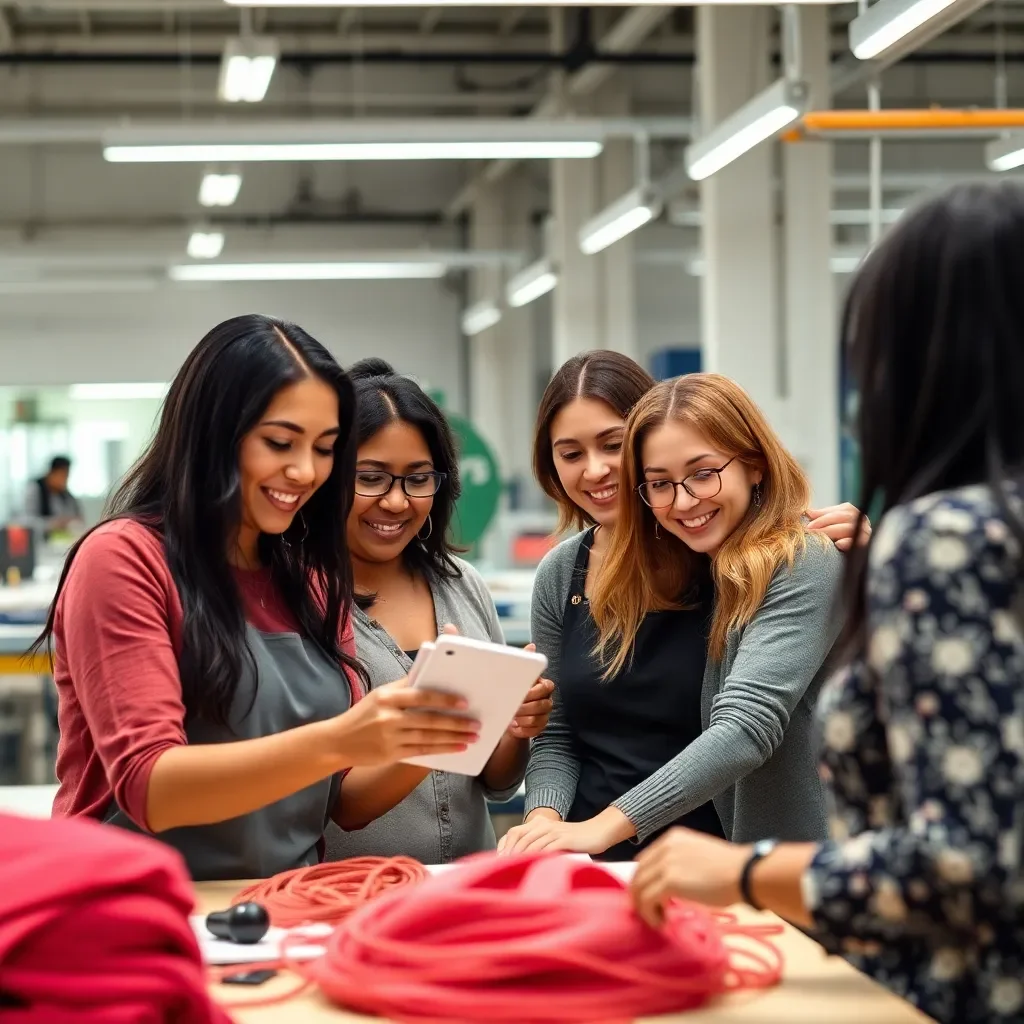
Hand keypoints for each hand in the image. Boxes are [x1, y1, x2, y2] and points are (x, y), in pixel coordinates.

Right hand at [332, 678, 479, 766]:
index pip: (421, 696)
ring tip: (472, 737)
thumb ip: (405, 687)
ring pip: (428, 737)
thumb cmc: (364, 714)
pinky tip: (456, 748)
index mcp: (387, 696)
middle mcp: (388, 716)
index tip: (464, 702)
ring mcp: (389, 737)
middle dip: (455, 722)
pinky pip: (421, 751)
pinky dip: (441, 750)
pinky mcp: (390, 754)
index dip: (444, 699)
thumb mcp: (380, 695)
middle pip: (429, 719)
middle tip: (476, 723)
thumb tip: (433, 679)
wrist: (337, 741)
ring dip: (453, 738)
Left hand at [497, 809, 627, 855]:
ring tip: (511, 869)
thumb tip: (521, 862)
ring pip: (531, 843)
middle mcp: (544, 825)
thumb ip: (539, 847)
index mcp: (539, 824)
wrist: (598, 832)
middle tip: (499, 868)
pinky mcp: (564, 839)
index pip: (514, 832)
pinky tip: (532, 867)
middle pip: (519, 837)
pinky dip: (537, 857)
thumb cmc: (575, 841)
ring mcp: (554, 831)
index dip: (504, 846)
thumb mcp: (554, 841)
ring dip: (519, 856)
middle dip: (508, 853)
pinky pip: (547, 848)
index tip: (496, 861)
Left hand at [508, 644, 553, 739]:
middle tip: (512, 708)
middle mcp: (547, 700)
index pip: (546, 687)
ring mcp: (545, 714)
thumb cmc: (513, 689)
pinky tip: (514, 726)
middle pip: (543, 705)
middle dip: (526, 707)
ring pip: (538, 718)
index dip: (533, 692)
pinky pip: (535, 731)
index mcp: (543, 685)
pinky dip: (522, 729)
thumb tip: (531, 646)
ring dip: (523, 719)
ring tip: (511, 717)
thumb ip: (524, 660)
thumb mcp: (515, 674)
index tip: (519, 694)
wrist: (508, 711)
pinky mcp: (540, 727)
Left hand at [630, 828, 751, 926]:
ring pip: (639, 889)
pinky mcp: (669, 881)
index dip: (644, 881)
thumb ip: (679, 863)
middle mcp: (664, 846)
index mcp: (672, 838)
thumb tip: (667, 884)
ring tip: (658, 920)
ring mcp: (665, 863)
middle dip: (640, 896)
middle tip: (650, 912)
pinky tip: (662, 922)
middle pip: (638, 874)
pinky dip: (651, 914)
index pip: (644, 861)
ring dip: (644, 908)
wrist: (743, 873)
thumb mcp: (698, 855)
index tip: (650, 898)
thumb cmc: (730, 868)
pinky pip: (647, 900)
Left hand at [806, 502, 871, 551]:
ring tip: (819, 537)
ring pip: (848, 528)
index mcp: (849, 510)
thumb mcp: (830, 522)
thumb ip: (820, 516)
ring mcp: (864, 529)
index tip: (808, 525)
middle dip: (823, 524)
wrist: (855, 549)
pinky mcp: (866, 542)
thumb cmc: (839, 532)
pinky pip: (858, 541)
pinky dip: (848, 542)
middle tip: (810, 531)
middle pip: (840, 518)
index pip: (833, 512)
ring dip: (832, 532)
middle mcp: (858, 517)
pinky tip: (838, 544)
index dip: (820, 518)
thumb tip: (807, 512)